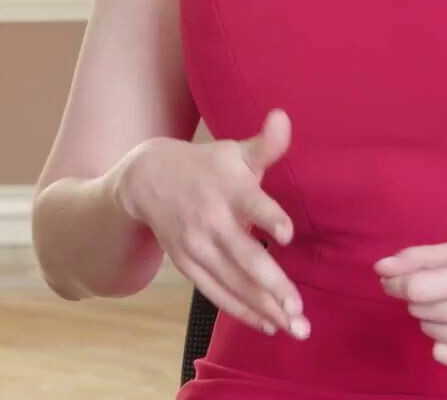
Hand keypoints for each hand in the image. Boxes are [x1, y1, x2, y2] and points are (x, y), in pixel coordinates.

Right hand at [114, 109, 307, 338]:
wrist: (147, 178)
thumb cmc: (206, 165)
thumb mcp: (233, 151)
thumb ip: (265, 145)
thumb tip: (284, 117)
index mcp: (228, 189)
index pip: (250, 204)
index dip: (268, 218)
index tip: (287, 234)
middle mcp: (211, 220)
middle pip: (244, 257)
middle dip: (272, 285)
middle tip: (299, 310)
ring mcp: (197, 246)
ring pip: (233, 282)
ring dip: (264, 307)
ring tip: (295, 328)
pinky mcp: (188, 264)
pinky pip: (216, 293)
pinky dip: (241, 310)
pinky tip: (268, 324)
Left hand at [375, 241, 446, 373]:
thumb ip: (417, 258)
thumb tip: (379, 269)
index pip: (417, 289)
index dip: (396, 282)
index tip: (393, 277)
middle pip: (419, 310)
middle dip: (420, 297)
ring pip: (428, 331)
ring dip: (433, 317)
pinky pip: (441, 355)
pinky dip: (444, 341)